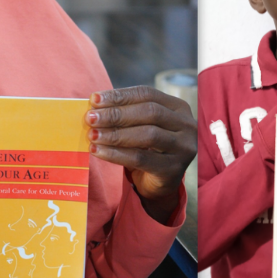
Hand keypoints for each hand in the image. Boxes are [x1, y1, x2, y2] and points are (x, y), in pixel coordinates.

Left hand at [86, 86, 195, 223]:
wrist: (159, 183)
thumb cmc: (146, 148)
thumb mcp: (139, 126)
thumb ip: (123, 114)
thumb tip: (93, 106)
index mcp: (178, 107)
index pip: (147, 94)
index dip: (119, 95)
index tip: (94, 99)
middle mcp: (186, 125)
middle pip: (149, 112)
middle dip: (116, 114)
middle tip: (90, 118)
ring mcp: (183, 148)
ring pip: (147, 135)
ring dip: (115, 134)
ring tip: (92, 135)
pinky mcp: (173, 169)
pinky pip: (141, 159)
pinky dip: (116, 154)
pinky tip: (98, 151)